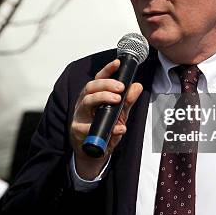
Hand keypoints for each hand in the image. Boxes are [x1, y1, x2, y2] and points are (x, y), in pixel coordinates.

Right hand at [70, 59, 142, 179]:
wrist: (93, 151)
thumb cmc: (104, 128)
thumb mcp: (119, 113)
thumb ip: (127, 100)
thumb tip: (137, 86)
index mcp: (92, 96)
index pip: (98, 79)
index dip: (107, 70)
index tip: (117, 63)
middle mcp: (83, 103)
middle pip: (90, 87)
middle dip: (105, 85)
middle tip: (120, 88)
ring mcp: (79, 116)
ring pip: (86, 102)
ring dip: (102, 98)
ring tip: (117, 100)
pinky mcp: (78, 131)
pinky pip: (89, 127)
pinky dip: (104, 127)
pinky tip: (117, 128)